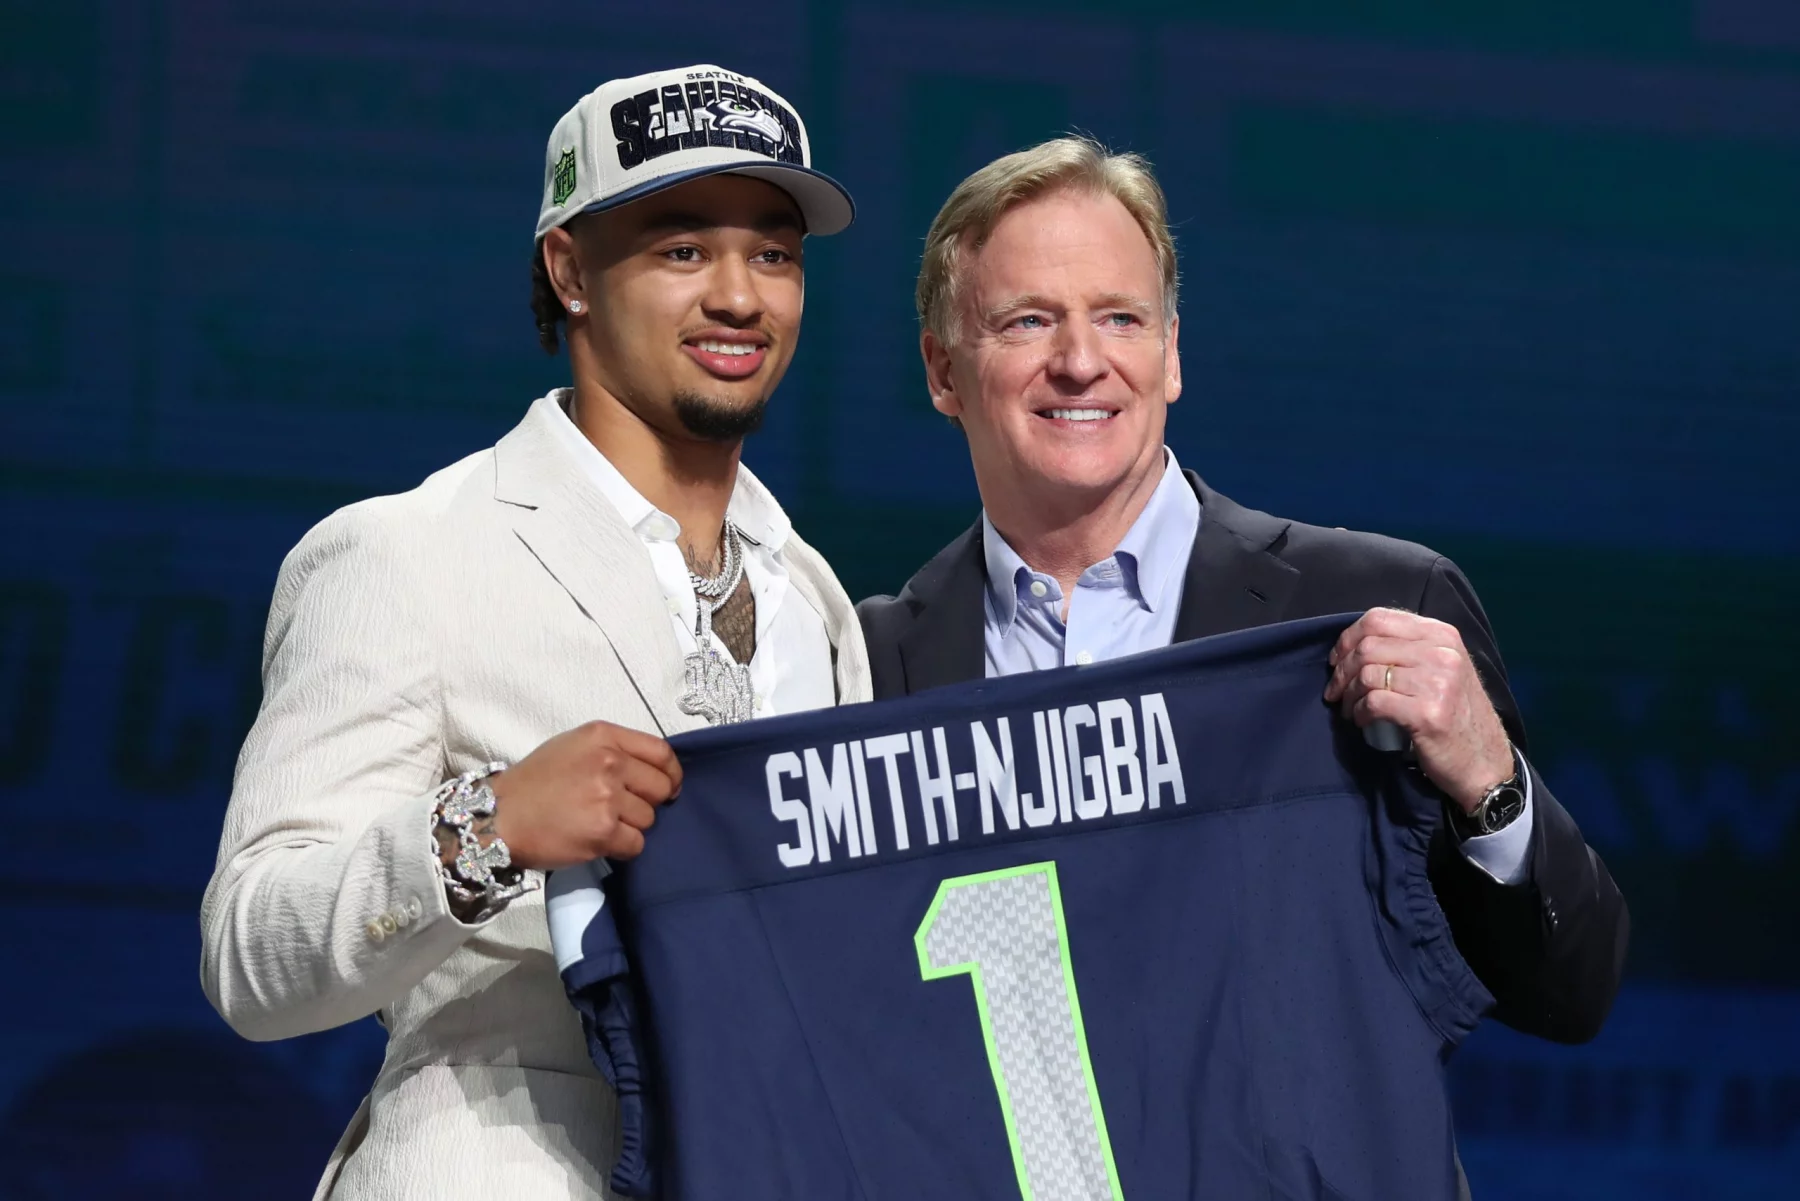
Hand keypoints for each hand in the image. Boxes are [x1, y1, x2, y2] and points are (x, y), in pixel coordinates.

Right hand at [486, 721, 682, 869]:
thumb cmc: (533, 782)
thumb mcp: (572, 746)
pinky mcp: (603, 831)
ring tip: (600, 824)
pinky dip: (622, 848)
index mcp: (603, 736)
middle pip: (661, 788)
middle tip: (622, 810)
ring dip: (630, 827)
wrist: (498, 816)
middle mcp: (609, 762)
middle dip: (647, 803)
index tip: (668, 787)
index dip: (671, 774)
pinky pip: (636, 844)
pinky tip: (599, 841)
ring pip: (649, 819)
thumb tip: (652, 771)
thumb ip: (612, 750)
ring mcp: (607, 797)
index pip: (662, 753)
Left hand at [1322, 608, 1513, 813]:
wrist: (1484, 761)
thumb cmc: (1456, 714)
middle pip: (1368, 646)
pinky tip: (1361, 720)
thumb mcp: (1442, 669)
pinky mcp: (1427, 713)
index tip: (1336, 660)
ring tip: (1348, 708)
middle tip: (1334, 691)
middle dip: (1342, 670)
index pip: (1379, 618)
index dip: (1349, 638)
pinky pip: (1373, 701)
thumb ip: (1408, 649)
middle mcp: (1443, 653)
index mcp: (1443, 635)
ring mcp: (1437, 682)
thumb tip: (1354, 644)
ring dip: (1347, 694)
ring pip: (1367, 674)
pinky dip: (1359, 712)